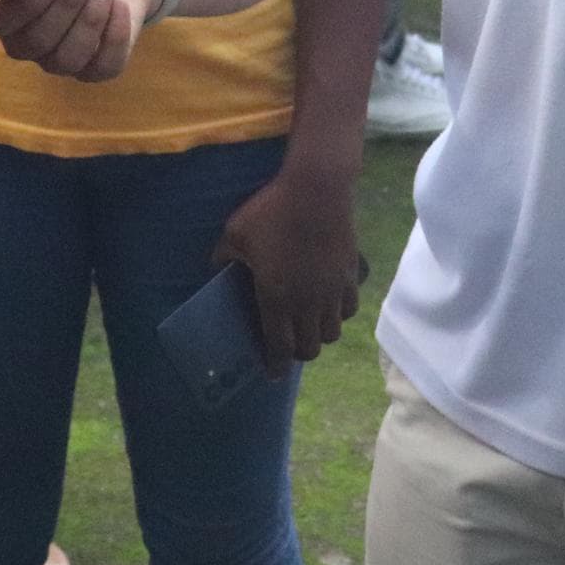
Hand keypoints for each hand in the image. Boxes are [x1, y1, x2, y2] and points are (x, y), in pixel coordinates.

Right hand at [0, 0, 157, 82]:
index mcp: (10, 12)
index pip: (5, 23)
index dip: (27, 5)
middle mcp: (29, 44)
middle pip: (38, 41)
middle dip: (68, 2)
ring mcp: (62, 61)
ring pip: (69, 57)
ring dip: (91, 16)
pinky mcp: (97, 69)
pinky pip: (104, 65)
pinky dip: (115, 35)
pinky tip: (120, 5)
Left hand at [216, 162, 362, 378]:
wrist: (316, 190)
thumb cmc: (271, 211)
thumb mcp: (235, 233)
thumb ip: (223, 256)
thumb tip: (214, 268)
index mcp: (276, 299)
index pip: (279, 348)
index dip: (275, 366)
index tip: (271, 374)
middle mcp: (307, 304)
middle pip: (309, 349)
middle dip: (297, 353)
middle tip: (287, 343)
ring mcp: (332, 292)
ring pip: (332, 333)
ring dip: (318, 335)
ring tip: (308, 325)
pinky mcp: (350, 276)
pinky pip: (349, 310)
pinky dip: (339, 315)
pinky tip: (329, 304)